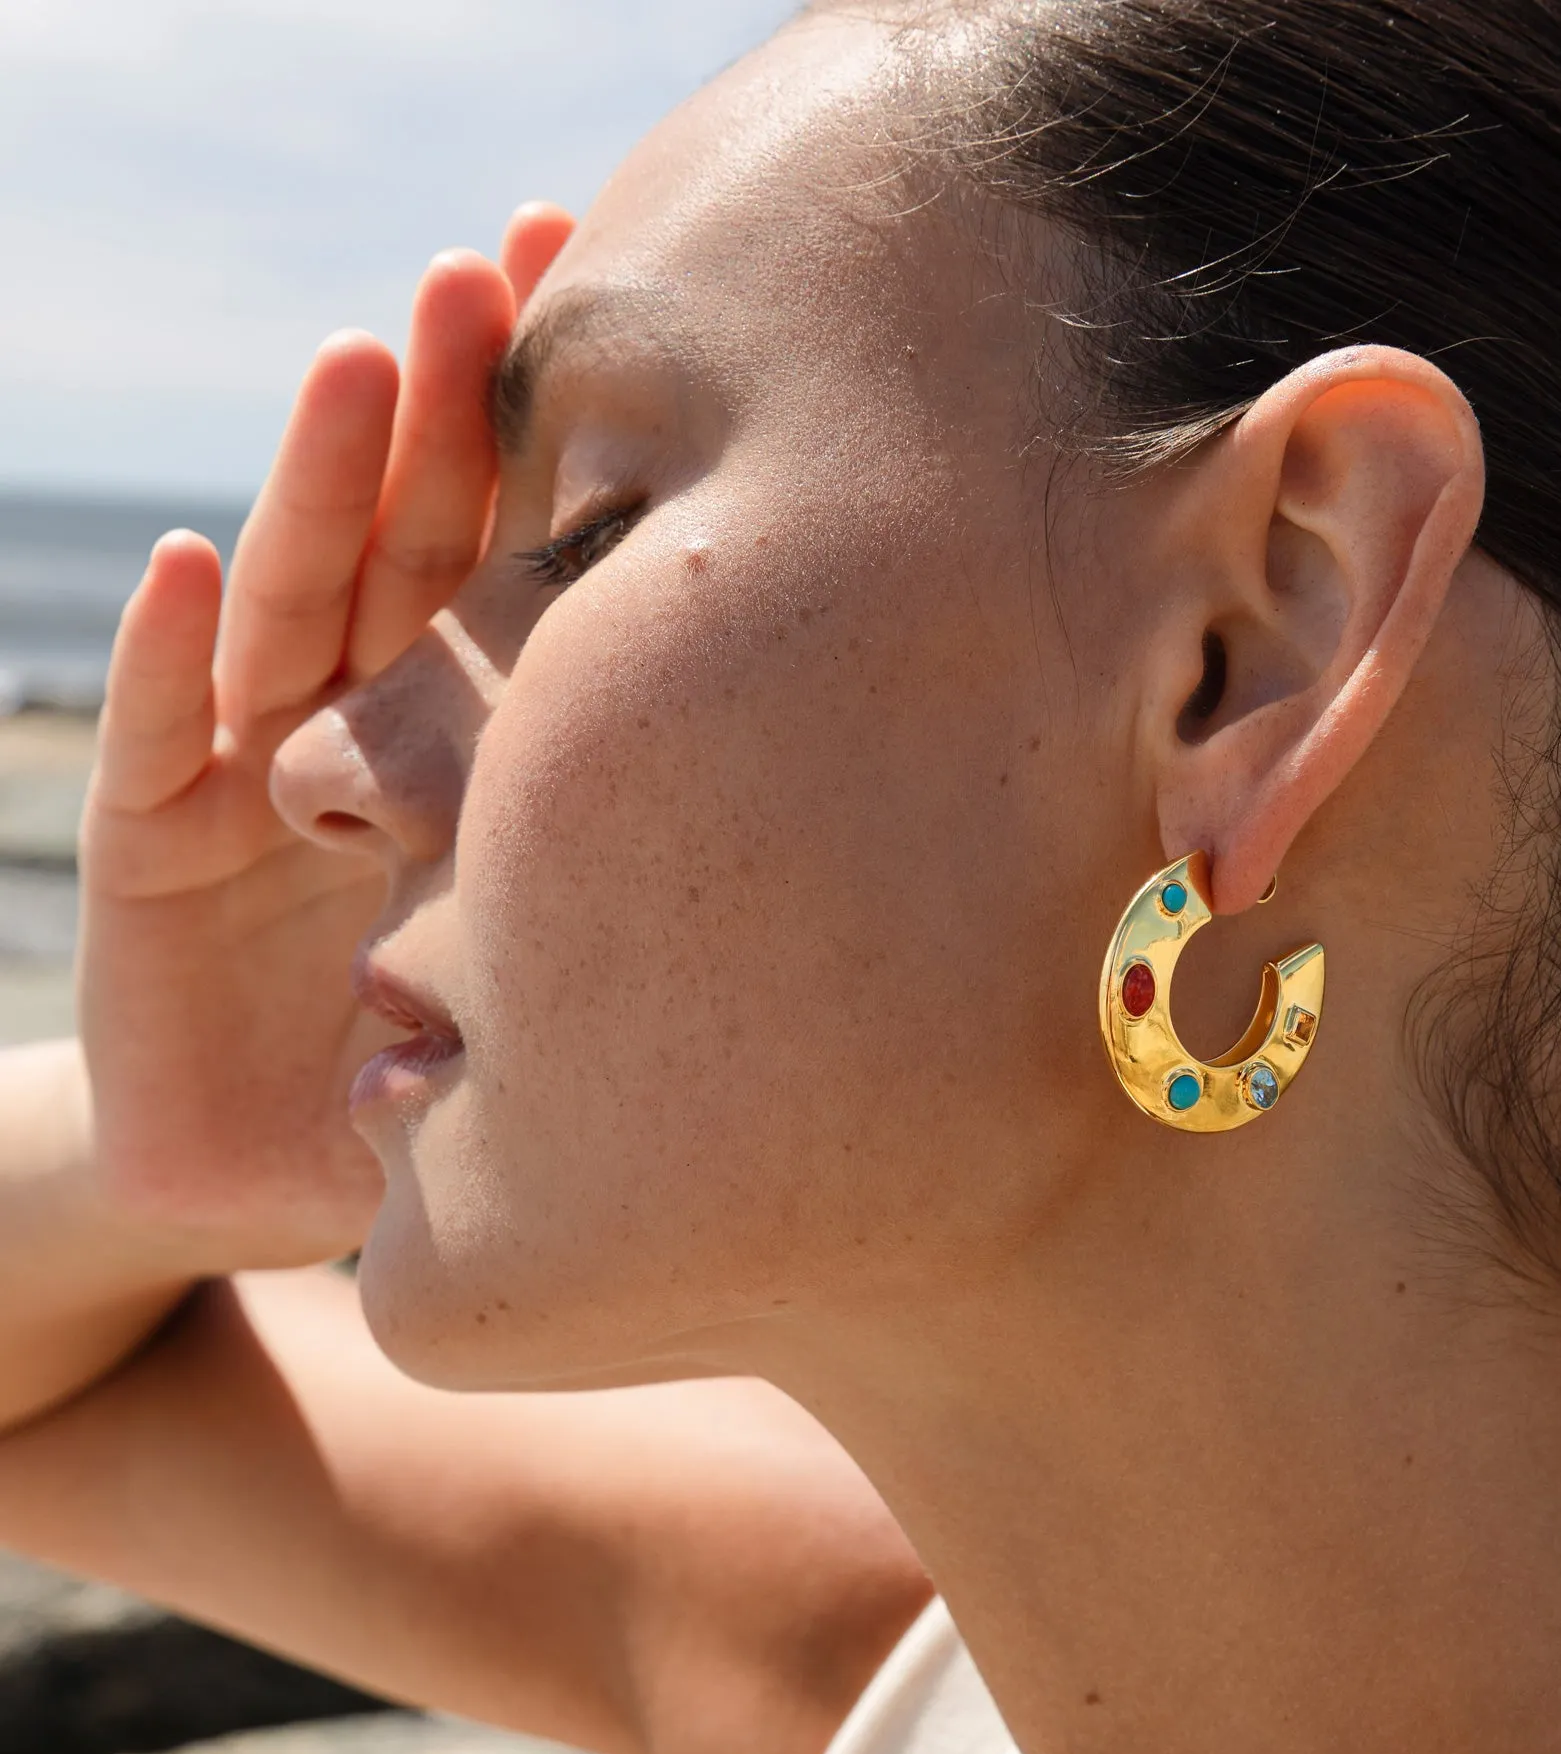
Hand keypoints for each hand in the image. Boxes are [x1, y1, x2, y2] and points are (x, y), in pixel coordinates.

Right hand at [75, 205, 574, 1270]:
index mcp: (482, 748)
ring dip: (321, 488)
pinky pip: (163, 746)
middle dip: (446, 413)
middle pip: (413, 551)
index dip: (560, 456)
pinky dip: (173, 661)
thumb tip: (914, 866)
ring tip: (359, 362)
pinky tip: (189, 567)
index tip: (630, 319)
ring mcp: (258, 777)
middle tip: (499, 271)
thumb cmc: (459, 1083)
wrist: (285, 1180)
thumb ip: (677, 905)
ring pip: (296, 612)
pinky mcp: (151, 850)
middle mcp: (372, 734)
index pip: (522, 574)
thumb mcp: (585, 983)